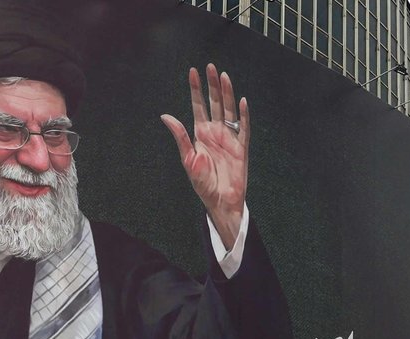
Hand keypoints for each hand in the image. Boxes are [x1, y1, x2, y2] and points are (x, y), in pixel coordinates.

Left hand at [160, 63, 248, 249]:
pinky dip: (243, 115)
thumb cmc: (203, 183)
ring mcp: (229, 138)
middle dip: (212, 85)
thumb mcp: (187, 159)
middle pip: (214, 103)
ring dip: (226, 94)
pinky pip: (243, 128)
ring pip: (228, 110)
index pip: (198, 106)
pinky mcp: (241, 147)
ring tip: (224, 76)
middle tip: (210, 66)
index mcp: (200, 133)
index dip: (196, 89)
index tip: (193, 71)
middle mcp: (215, 132)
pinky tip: (241, 102)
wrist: (220, 201)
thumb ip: (180, 136)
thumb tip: (166, 116)